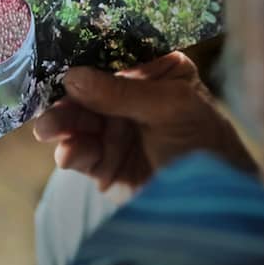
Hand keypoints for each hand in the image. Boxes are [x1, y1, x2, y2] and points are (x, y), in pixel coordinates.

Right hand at [33, 51, 255, 190]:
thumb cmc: (206, 142)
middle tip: (45, 110)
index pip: (110, 60)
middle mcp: (129, 99)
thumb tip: (72, 77)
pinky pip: (81, 154)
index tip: (55, 64)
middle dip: (65, 101)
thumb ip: (121, 92)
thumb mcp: (170, 107)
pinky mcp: (106, 164)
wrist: (218, 204)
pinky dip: (71, 152)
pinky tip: (68, 153)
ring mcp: (115, 131)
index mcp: (151, 73)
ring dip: (61, 126)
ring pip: (78, 124)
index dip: (82, 60)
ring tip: (47, 130)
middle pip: (86, 93)